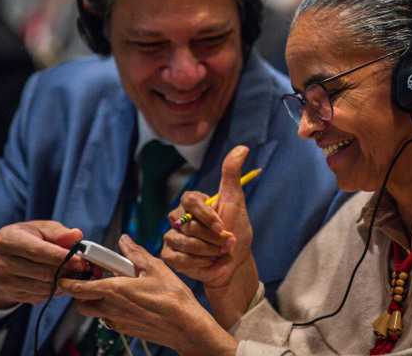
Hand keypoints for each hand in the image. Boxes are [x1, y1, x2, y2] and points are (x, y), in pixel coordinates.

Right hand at [0, 221, 85, 308]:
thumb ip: (58, 232)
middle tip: (85, 269)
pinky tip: (64, 281)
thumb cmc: (28, 237)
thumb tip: (76, 236)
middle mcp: (1, 263)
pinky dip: (56, 290)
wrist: (7, 255)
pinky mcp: (12, 294)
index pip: (37, 251)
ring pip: (42, 287)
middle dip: (67, 271)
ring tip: (77, 274)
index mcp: (7, 240)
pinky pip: (40, 296)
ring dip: (64, 282)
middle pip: (41, 272)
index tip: (81, 261)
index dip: (61, 258)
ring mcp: (5, 281)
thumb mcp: (41, 228)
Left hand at [60, 235, 237, 355]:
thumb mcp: (155, 267)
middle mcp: (111, 309)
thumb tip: (124, 240)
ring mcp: (117, 322)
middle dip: (82, 293)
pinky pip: (110, 320)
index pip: (78, 288)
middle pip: (81, 304)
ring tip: (115, 290)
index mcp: (114, 290)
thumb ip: (135, 253)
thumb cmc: (171, 296)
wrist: (184, 326)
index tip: (71, 273)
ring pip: (95, 313)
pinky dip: (112, 310)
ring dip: (97, 302)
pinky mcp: (126, 330)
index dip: (69, 281)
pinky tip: (129, 301)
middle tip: (96, 279)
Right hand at [162, 145, 258, 327]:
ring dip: (208, 250)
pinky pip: (178, 257)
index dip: (207, 215)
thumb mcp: (236, 200)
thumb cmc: (236, 231)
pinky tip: (207, 262)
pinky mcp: (170, 255)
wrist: (234, 263)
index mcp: (192, 202)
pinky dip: (197, 261)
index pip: (190, 200)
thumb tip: (242, 147)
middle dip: (212, 236)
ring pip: (185, 242)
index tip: (222, 226)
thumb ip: (232, 174)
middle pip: (189, 224)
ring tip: (219, 252)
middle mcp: (178, 217)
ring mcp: (172, 236)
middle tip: (226, 242)